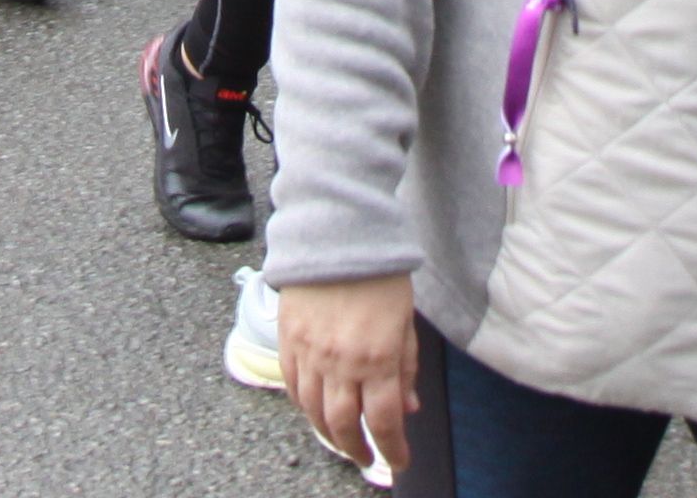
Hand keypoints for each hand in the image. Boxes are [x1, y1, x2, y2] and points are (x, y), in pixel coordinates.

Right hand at [278, 275, 417, 482]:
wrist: (335, 236)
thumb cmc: (379, 275)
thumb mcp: (405, 321)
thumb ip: (406, 367)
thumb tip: (408, 408)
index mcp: (377, 357)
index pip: (384, 421)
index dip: (392, 449)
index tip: (399, 462)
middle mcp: (341, 362)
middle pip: (344, 426)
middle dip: (358, 450)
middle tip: (367, 457)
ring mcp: (310, 354)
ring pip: (314, 413)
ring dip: (330, 435)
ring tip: (343, 440)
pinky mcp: (288, 342)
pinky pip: (293, 388)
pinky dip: (305, 407)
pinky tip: (316, 410)